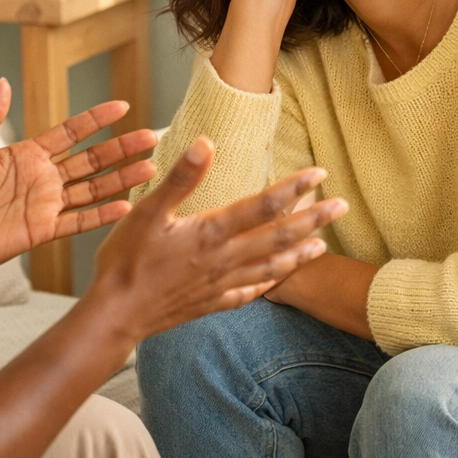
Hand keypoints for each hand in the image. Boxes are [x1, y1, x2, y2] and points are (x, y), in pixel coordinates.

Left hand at [0, 79, 156, 277]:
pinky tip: (125, 207)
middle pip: (92, 158)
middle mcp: (44, 177)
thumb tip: (2, 82)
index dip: (97, 119)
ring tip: (151, 169)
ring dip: (122, 179)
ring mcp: (46, 204)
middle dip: (122, 147)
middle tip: (152, 136)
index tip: (123, 106)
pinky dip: (102, 216)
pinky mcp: (43, 231)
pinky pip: (78, 221)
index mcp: (28, 154)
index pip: (71, 132)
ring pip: (93, 188)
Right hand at [89, 137, 347, 342]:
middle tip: (342, 207)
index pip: (262, 206)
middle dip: (312, 220)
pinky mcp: (210, 303)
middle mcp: (223, 259)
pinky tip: (277, 280)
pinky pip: (248, 292)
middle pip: (277, 237)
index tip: (319, 174)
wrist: (116, 314)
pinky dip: (269, 284)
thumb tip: (206, 142)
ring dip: (299, 253)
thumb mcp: (147, 212)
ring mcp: (219, 284)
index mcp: (210, 233)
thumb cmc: (126, 260)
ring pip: (270, 266)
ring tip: (323, 244)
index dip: (293, 189)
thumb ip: (180, 178)